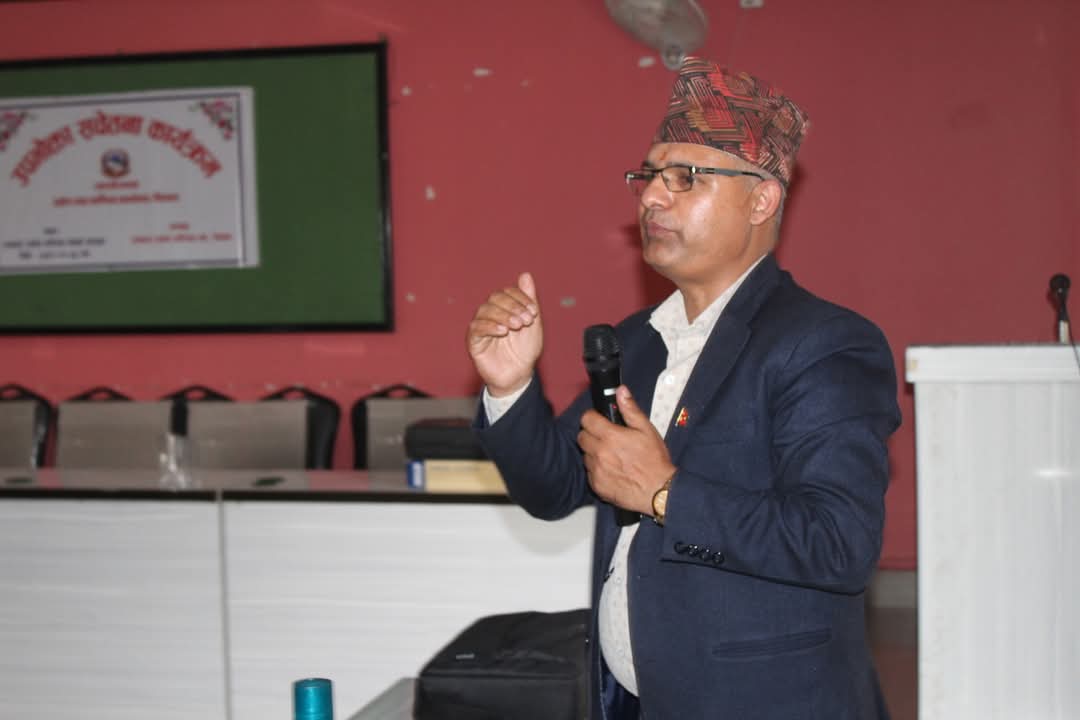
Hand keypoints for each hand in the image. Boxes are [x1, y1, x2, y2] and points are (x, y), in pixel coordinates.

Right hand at [466, 272, 542, 396]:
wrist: (519, 374)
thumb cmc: (525, 349)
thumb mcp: (532, 323)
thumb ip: (528, 299)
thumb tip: (525, 274)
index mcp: (503, 307)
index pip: (507, 292)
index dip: (520, 298)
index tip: (534, 312)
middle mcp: (490, 314)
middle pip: (494, 298)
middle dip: (513, 306)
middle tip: (527, 320)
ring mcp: (480, 327)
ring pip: (484, 310)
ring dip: (503, 315)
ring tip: (517, 326)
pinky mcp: (473, 341)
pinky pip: (476, 328)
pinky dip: (490, 326)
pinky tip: (503, 331)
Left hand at [578, 386, 675, 514]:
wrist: (658, 492)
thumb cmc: (655, 461)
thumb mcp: (647, 430)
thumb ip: (630, 409)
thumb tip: (621, 391)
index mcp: (610, 436)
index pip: (586, 419)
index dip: (592, 418)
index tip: (599, 420)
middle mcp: (599, 453)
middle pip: (581, 437)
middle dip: (591, 434)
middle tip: (606, 438)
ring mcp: (596, 470)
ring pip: (585, 455)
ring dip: (593, 453)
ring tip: (612, 456)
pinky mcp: (596, 485)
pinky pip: (589, 473)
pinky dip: (597, 470)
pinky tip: (612, 470)